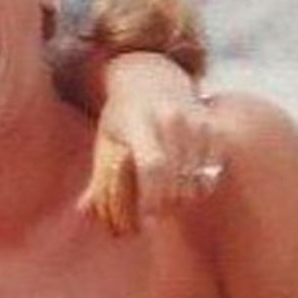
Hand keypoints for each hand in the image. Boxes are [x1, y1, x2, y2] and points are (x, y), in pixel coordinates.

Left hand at [79, 90, 222, 235]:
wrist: (151, 78)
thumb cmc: (121, 117)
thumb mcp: (105, 141)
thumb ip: (96, 179)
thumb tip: (83, 213)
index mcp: (139, 122)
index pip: (152, 165)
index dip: (151, 196)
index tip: (146, 219)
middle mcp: (172, 120)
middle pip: (175, 178)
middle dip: (165, 204)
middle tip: (154, 213)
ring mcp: (196, 122)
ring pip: (196, 178)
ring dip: (183, 198)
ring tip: (167, 199)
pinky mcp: (214, 127)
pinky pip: (212, 171)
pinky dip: (200, 185)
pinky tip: (185, 183)